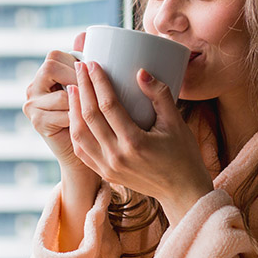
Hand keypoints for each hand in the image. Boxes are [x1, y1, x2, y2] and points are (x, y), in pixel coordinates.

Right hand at [23, 32, 96, 178]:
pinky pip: (63, 112)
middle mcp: (34, 86)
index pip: (55, 55)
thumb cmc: (100, 115)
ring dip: (81, 99)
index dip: (77, 63)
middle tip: (96, 93)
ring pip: (61, 92)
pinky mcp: (37, 122)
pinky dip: (78, 116)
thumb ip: (88, 61)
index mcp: (45, 73)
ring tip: (97, 110)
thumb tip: (83, 34)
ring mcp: (32, 104)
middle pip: (51, 66)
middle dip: (76, 78)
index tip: (95, 74)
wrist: (93, 150)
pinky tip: (90, 124)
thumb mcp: (95, 85)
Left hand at [68, 60, 213, 225]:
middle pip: (89, 117)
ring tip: (74, 88)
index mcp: (135, 142)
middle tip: (79, 68)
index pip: (109, 105)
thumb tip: (141, 71)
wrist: (182, 192)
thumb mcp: (176, 123)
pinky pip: (82, 151)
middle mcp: (117, 156)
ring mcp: (108, 168)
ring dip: (73, 109)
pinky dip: (76, 131)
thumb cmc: (184, 157)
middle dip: (82, 88)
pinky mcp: (106, 174)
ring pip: (79, 134)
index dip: (98, 82)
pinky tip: (76, 116)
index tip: (93, 64)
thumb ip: (160, 95)